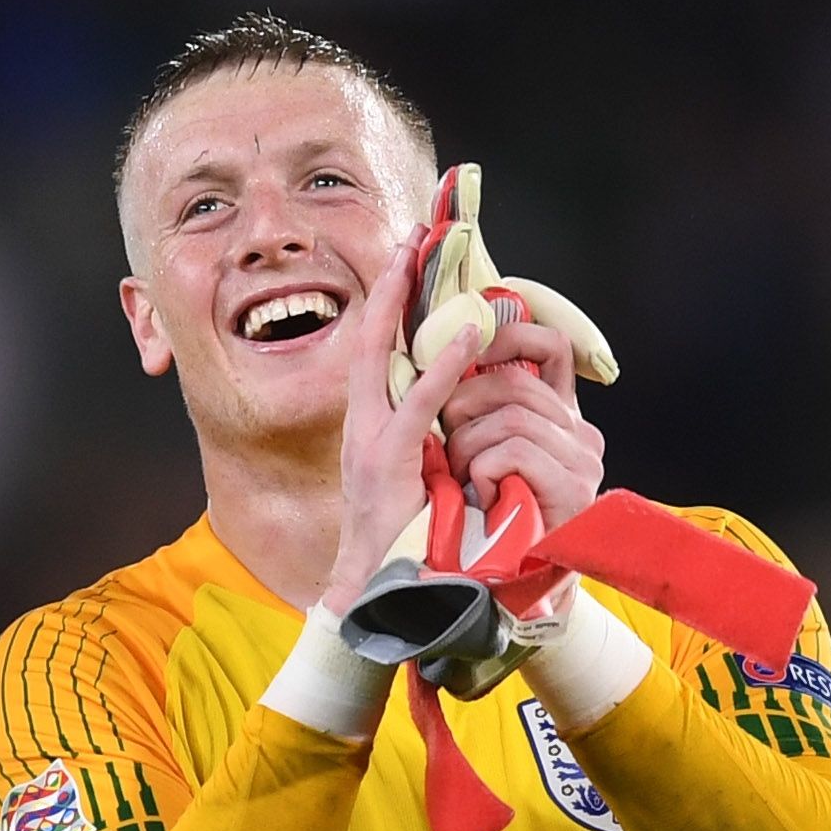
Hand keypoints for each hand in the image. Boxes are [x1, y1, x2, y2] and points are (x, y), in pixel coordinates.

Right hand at [323, 244, 475, 614]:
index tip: (410, 257)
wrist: (377, 595)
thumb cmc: (404, 543)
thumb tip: (466, 412)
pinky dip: (444, 369)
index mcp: (369, 427)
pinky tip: (470, 338)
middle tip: (415, 235)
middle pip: (370, 337)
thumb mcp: (421, 479)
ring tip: (427, 259)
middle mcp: (360, 425)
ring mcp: (367, 441)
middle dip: (391, 283)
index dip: (391, 303)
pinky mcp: (386, 463)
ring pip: (382, 357)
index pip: (377, 351)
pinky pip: (418, 406)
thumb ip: (434, 441)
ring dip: (404, 304)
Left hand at [440, 317, 603, 529]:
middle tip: (445, 442)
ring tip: (461, 479)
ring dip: (468, 446)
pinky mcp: (574, 488)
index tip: (473, 347)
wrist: (504, 590)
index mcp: (557, 417)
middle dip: (464, 405)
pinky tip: (481, 495)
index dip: (514, 335)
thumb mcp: (474, 454)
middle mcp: (579, 432)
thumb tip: (448, 362)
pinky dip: (483, 470)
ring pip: (512, 416)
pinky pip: (515, 451)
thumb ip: (479, 411)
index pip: (553, 347)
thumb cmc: (480, 522)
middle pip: (515, 381)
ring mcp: (582, 460)